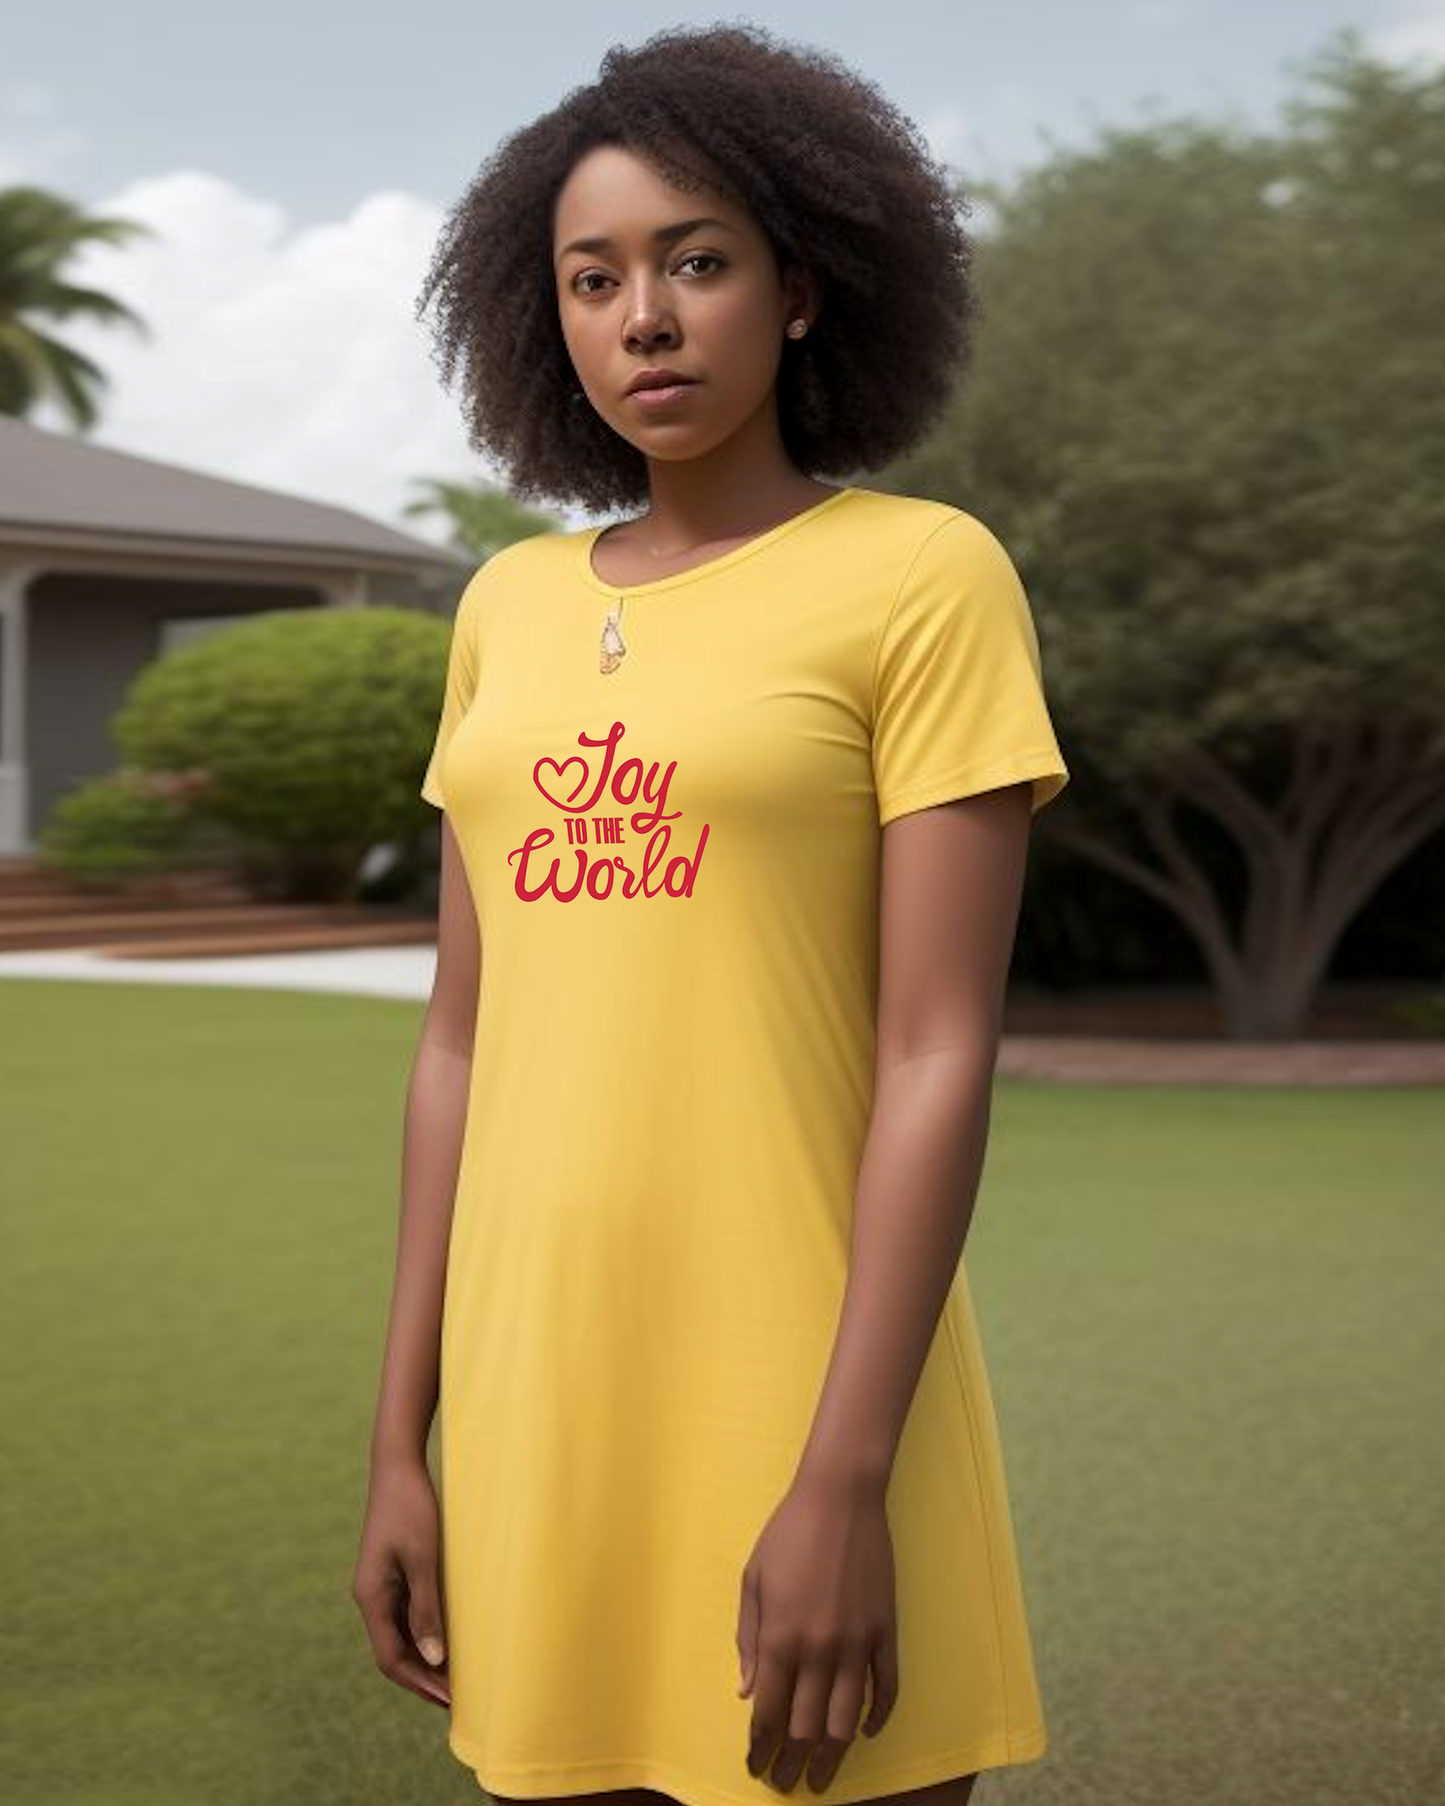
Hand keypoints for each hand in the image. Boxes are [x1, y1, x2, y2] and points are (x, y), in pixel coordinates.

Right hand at [352, 1455, 451, 1708]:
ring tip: (456, 1675)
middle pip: (393, 1651)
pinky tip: (447, 1638)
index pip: (390, 1658)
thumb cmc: (412, 1507)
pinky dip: (424, 1633)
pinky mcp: (392, 1572)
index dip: (418, 1683)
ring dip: (424, 1657)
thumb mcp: (424, 1558)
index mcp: (371, 1596)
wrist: (398, 1464)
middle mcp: (371, 1596)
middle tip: (457, 1696)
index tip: (448, 1699)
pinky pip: (405, 1614)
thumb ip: (426, 1608)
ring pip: (399, 1635)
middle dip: (422, 1677)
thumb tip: (432, 1658)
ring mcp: (380, 1584)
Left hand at [736, 1470, 898, 1792]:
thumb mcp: (753, 1580)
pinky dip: (877, 1718)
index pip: (769, 1712)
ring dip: (832, 1756)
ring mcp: (857, 1643)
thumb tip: (749, 1692)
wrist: (841, 1496)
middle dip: (793, 1762)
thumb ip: (750, 1640)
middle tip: (787, 1781)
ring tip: (822, 1777)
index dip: (761, 1746)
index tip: (757, 1765)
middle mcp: (819, 1649)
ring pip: (845, 1721)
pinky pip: (887, 1689)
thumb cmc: (789, 1532)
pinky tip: (865, 1732)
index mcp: (780, 1637)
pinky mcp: (886, 1632)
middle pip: (806, 1728)